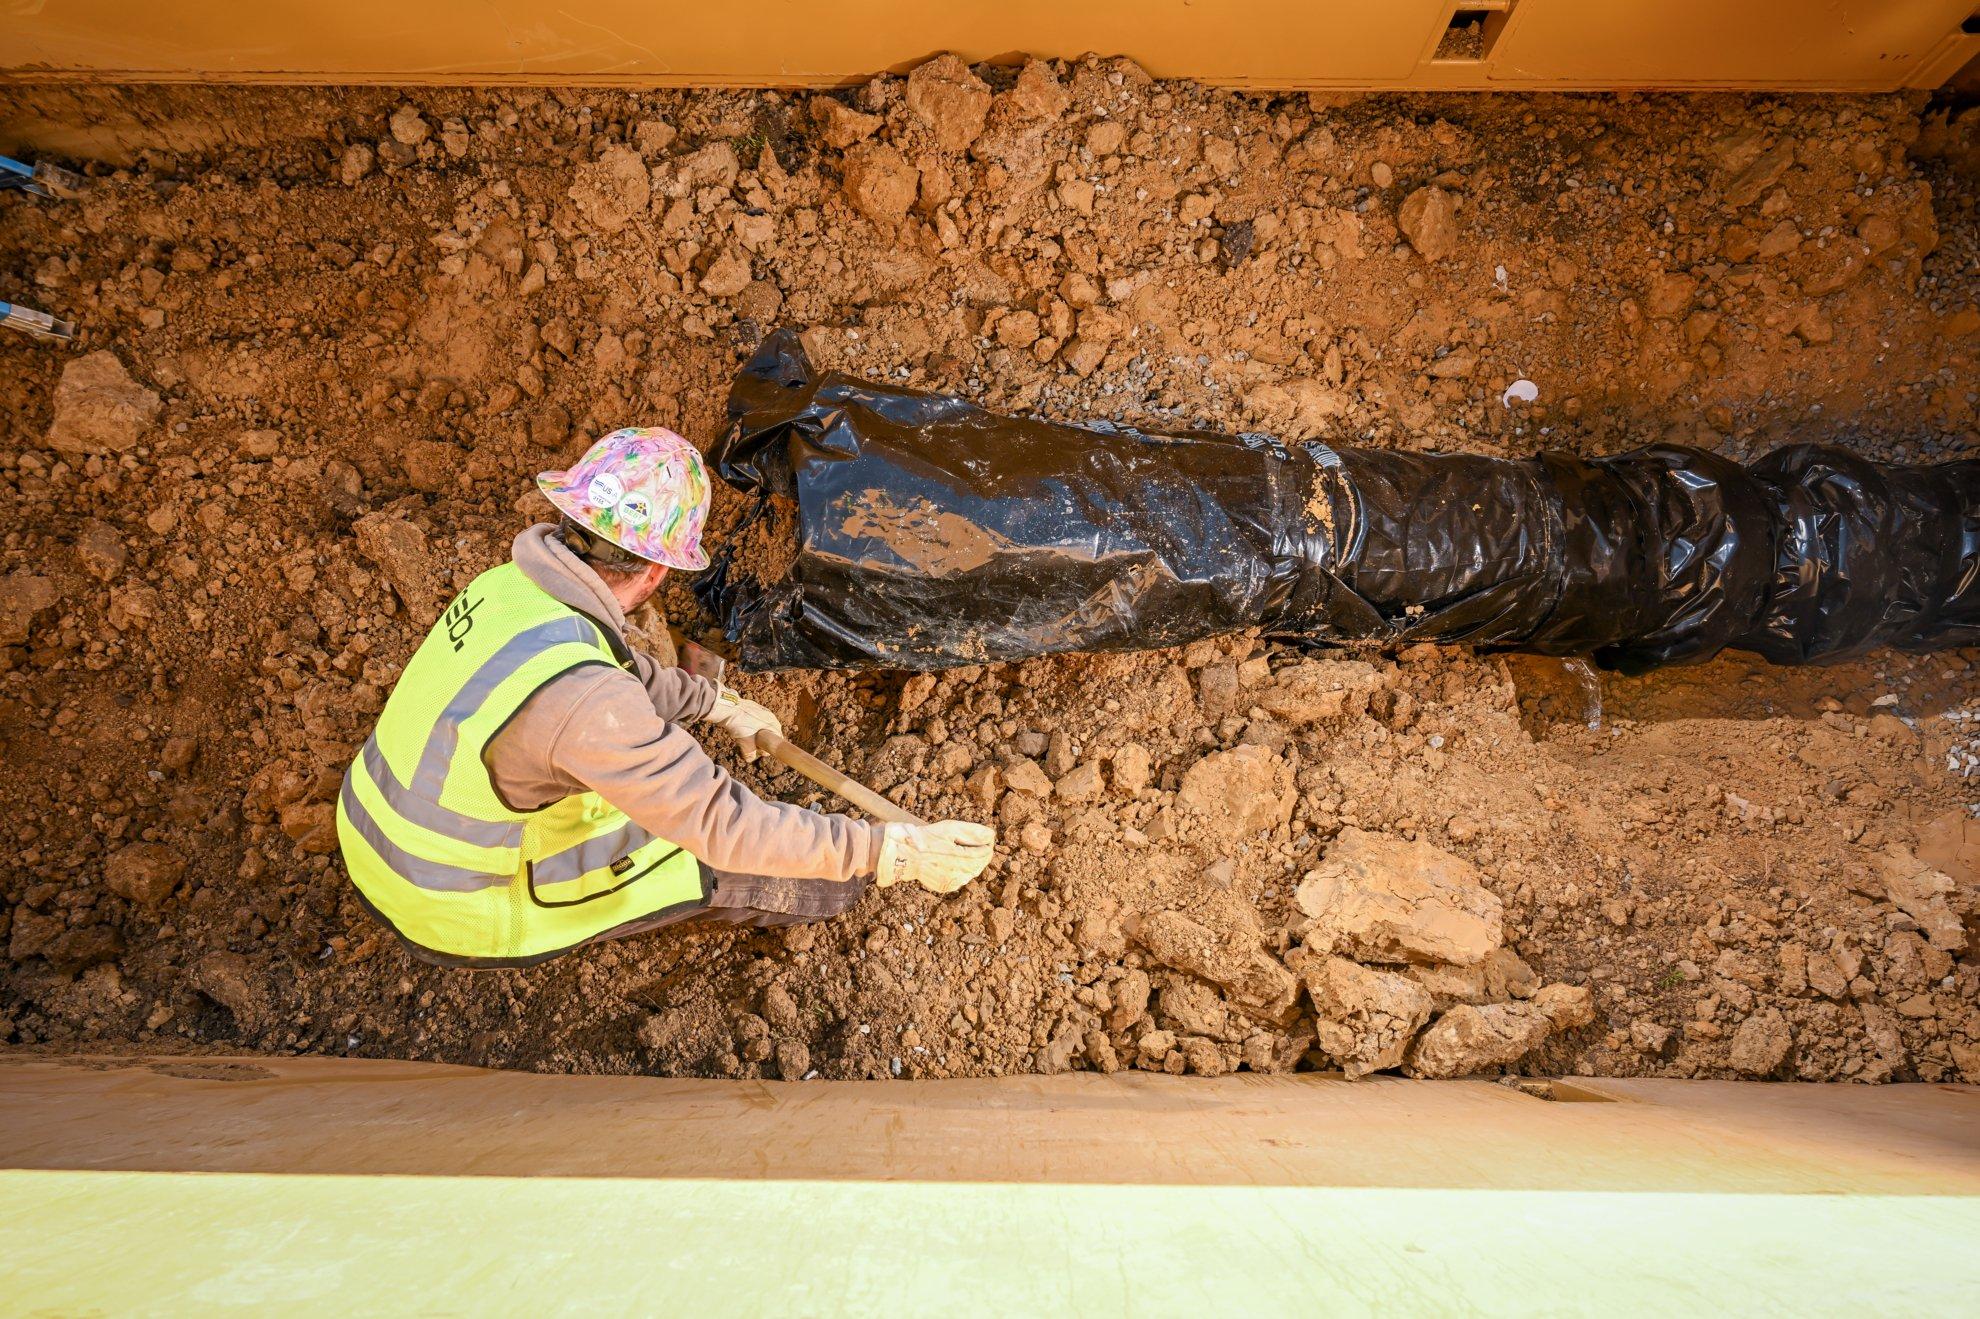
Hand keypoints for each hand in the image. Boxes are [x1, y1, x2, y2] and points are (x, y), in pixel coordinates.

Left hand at [705, 684, 783, 760]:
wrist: (726, 707)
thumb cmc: (739, 722)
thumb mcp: (746, 743)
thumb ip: (750, 753)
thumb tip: (750, 759)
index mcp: (772, 722)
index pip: (778, 738)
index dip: (770, 747)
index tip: (760, 750)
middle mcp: (769, 715)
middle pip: (769, 733)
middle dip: (761, 741)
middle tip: (751, 745)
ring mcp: (761, 711)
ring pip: (761, 727)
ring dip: (754, 734)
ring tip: (743, 736)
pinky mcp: (752, 708)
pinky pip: (754, 721)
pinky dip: (749, 727)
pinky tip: (740, 729)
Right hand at [875, 821, 996, 893]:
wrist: (905, 855)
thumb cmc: (926, 838)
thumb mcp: (949, 828)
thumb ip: (972, 832)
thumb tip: (991, 835)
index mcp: (958, 857)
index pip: (984, 853)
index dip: (988, 845)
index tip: (987, 839)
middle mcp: (956, 873)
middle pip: (980, 865)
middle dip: (982, 855)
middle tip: (979, 844)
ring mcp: (951, 882)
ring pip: (972, 873)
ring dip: (973, 863)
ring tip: (963, 852)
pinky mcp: (945, 887)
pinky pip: (961, 879)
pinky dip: (962, 871)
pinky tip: (954, 862)